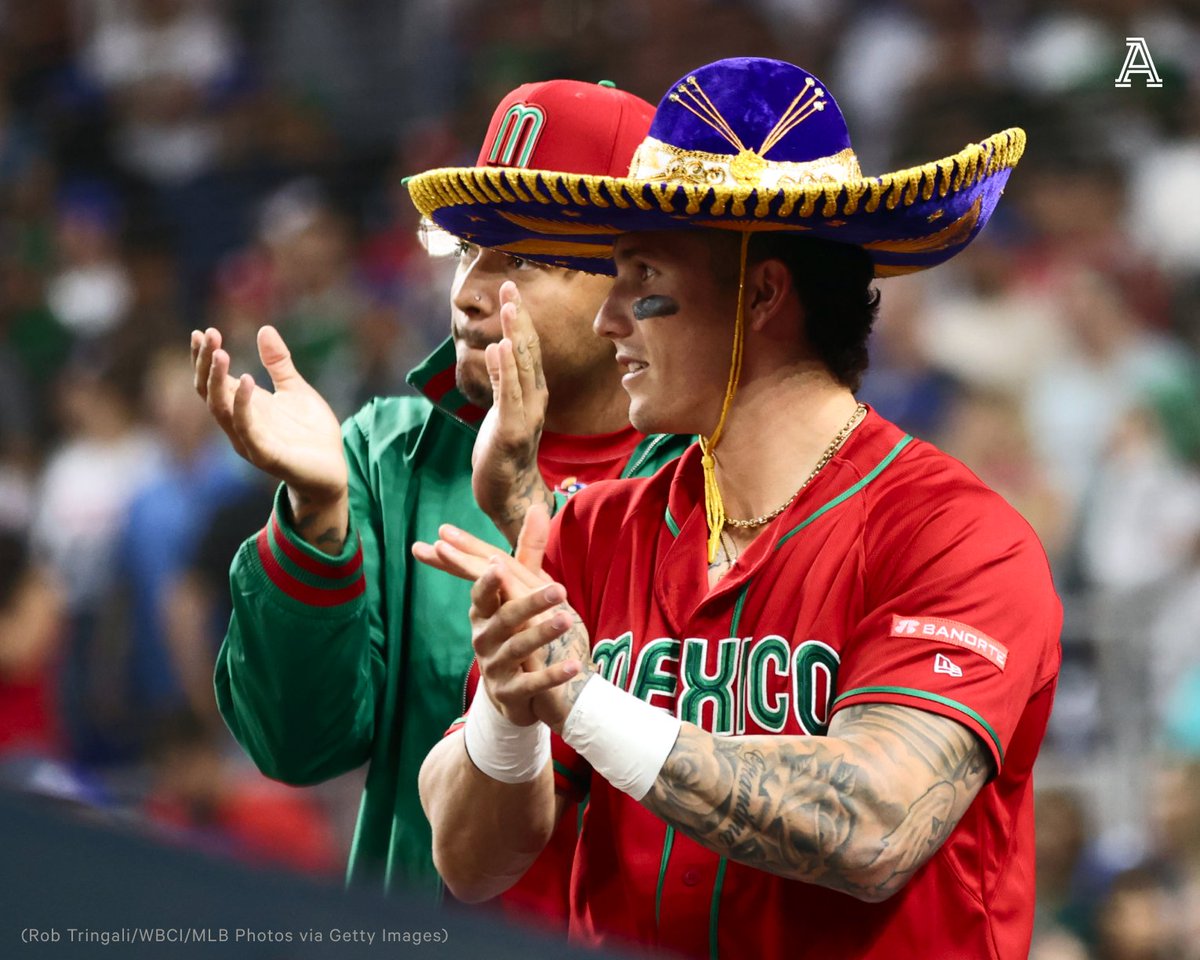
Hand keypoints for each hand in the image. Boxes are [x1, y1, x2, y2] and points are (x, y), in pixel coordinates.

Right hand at [191, 326, 348, 539]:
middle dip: (206, 363)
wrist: (333, 471)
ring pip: (221, 410)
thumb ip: (279, 364)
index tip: (201, 332)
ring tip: (221, 353)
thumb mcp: (296, 390)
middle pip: (210, 393)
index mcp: (244, 408)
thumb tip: (264, 329)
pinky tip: (247, 380)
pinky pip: (247, 429)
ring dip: (218, 381)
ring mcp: (249, 441)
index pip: (213, 382)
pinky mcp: (266, 455)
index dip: (204, 358)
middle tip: (209, 335)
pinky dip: (243, 406)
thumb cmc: (312, 434)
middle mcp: (239, 424)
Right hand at [414, 506, 593, 728]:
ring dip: (543, 633)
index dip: (487, 581)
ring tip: (568, 620)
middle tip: (559, 590)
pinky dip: (553, 675)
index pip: (482, 591)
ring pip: (518, 648)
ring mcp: (496, 667)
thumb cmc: (515, 631)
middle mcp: (484, 638)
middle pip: (506, 618)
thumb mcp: (519, 591)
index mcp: (483, 611)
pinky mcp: (511, 693)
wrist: (515, 693)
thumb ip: (527, 552)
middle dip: (530, 603)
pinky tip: (576, 666)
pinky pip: (533, 683)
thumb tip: (538, 505)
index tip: (496, 566)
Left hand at [471, 281, 553, 545]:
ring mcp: (525, 417)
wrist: (510, 497)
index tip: (511, 290)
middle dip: (519, 319)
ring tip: (508, 307)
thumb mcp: (503, 412)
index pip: (528, 350)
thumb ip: (504, 382)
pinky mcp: (510, 433)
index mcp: (534, 395)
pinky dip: (506, 372)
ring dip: (515, 336)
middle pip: (528, 352)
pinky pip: (509, 397)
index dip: (521, 320)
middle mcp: (535, 401)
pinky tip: (500, 348)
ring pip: (522, 370)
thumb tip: (496, 349)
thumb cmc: (504, 455)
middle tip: (510, 286)